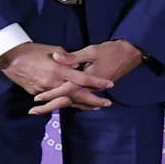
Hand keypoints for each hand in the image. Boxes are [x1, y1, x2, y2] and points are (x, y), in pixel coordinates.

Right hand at [0, 41, 108, 112]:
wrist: (11, 58)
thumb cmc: (34, 50)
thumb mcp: (54, 50)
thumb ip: (69, 59)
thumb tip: (79, 66)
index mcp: (59, 70)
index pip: (83, 78)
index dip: (97, 82)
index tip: (110, 85)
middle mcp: (53, 82)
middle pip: (77, 95)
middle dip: (93, 100)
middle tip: (107, 103)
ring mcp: (44, 90)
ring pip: (66, 101)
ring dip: (81, 104)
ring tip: (94, 107)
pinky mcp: (36, 93)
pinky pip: (53, 100)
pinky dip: (65, 103)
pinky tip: (75, 105)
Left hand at [27, 39, 143, 114]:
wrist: (130, 55)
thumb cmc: (110, 51)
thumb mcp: (91, 51)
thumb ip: (73, 57)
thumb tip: (56, 57)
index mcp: (84, 79)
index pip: (63, 90)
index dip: (49, 94)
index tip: (36, 99)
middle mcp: (87, 88)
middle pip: (66, 101)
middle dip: (49, 107)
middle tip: (34, 112)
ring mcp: (93, 90)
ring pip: (74, 102)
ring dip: (59, 107)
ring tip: (43, 111)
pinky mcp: (96, 89)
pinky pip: (82, 100)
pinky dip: (72, 105)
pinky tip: (66, 106)